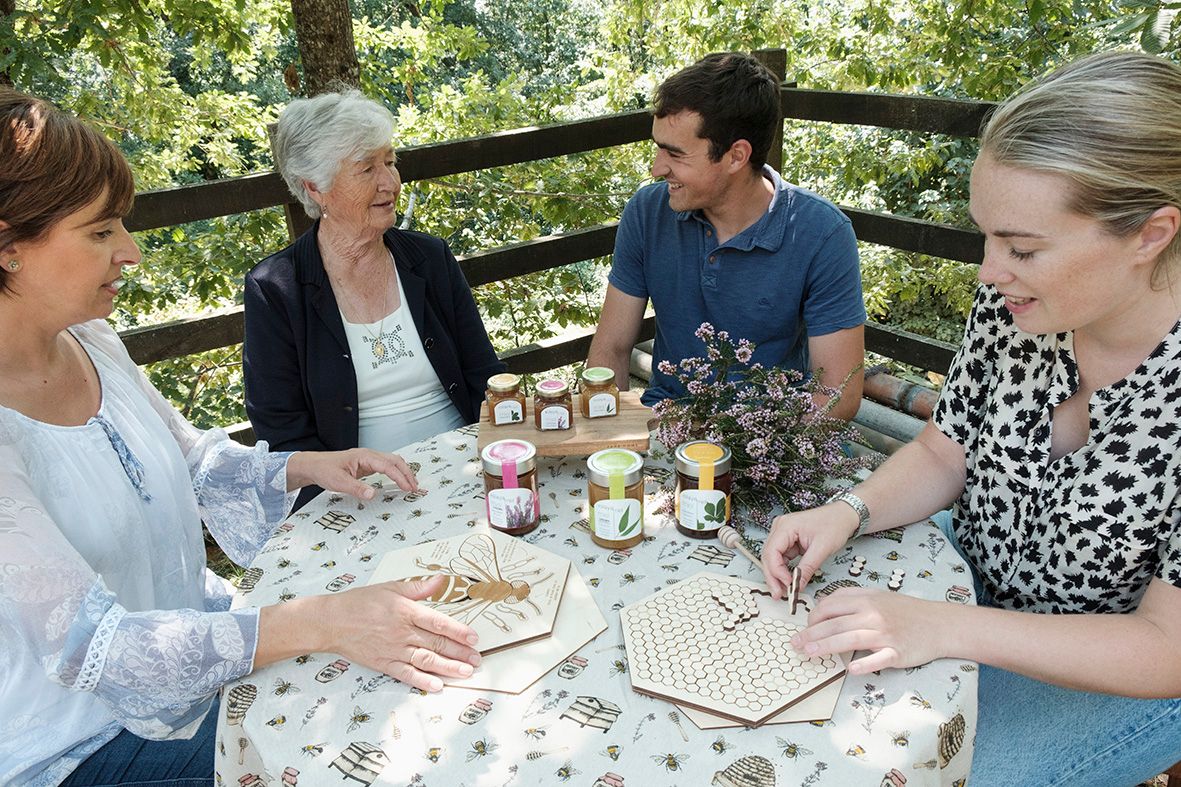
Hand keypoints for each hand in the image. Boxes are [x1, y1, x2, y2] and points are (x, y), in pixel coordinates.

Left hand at [286, 448, 418, 497]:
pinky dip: (395, 473)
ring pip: (392, 462)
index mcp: (364, 456)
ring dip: (403, 472)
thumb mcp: (339, 482)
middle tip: (415, 487)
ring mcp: (368, 459)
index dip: (400, 477)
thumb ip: (357, 488)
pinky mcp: (366, 464)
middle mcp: (368, 455)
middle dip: (407, 473)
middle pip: (395, 461)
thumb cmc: (324, 470)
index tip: (408, 488)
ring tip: (411, 485)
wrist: (313, 465)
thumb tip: (373, 494)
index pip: (388, 466)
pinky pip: (386, 466)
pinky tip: (398, 480)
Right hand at [322, 575, 480, 691]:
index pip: (438, 622)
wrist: (331, 621)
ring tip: (466, 672)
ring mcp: (393, 650)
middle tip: (477, 659)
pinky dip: (422, 681)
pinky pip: (406, 674)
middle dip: (460, 652)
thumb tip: (441, 580)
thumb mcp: (390, 587)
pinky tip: (437, 686)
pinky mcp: (383, 663)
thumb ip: (418, 586)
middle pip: (436, 643)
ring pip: (425, 660)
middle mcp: (402, 632)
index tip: (474, 637)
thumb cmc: (359, 602)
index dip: (459, 631)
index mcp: (405, 611)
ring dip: (448, 668)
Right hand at [761, 503, 856, 597]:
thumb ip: (807, 568)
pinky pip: (781, 558)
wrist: (843, 516)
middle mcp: (780, 528)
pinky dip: (784, 571)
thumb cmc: (834, 524)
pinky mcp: (788, 541)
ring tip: (784, 590)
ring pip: (773, 559)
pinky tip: (788, 581)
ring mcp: (782, 535)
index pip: (771, 552)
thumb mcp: (822, 548)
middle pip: (768, 556)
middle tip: (779, 594)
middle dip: (773, 577)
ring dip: (777, 576)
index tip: (787, 585)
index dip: (776, 571)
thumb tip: (797, 585)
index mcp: (785, 526)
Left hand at [792, 587, 949, 674]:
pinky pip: (879, 659)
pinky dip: (864, 664)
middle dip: (811, 634)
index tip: (805, 628)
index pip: (830, 606)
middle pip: (835, 624)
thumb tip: (824, 604)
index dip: (813, 617)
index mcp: (866, 599)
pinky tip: (850, 669)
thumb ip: (852, 598)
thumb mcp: (878, 596)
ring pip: (850, 639)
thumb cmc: (906, 611)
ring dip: (826, 647)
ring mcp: (885, 634)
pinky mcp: (897, 652)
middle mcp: (873, 615)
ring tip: (809, 653)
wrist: (939, 624)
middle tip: (795, 644)